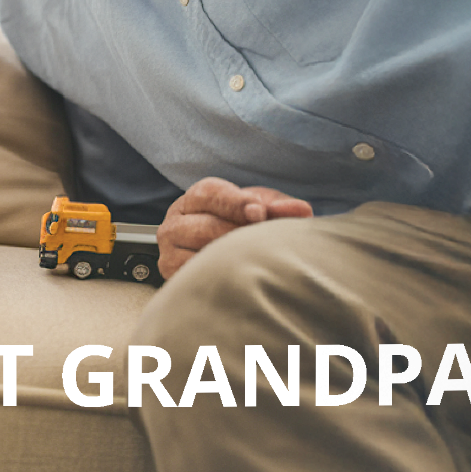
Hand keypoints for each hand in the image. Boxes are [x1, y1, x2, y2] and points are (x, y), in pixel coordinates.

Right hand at [158, 178, 312, 279]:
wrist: (215, 256)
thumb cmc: (238, 226)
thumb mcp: (258, 209)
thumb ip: (278, 206)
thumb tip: (302, 210)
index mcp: (195, 198)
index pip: (210, 194)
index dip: (235, 203)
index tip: (259, 212)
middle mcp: (175, 221)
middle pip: (206, 226)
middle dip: (238, 233)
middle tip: (264, 241)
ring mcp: (168, 249)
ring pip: (200, 254)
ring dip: (231, 257)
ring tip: (255, 261)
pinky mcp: (170, 273)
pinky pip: (194, 276)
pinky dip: (219, 276)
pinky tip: (238, 277)